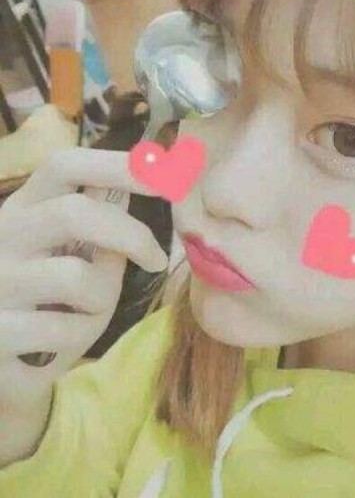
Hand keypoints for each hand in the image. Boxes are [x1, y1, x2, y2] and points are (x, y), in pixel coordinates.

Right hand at [0, 147, 167, 414]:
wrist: (4, 362)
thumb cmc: (50, 303)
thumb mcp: (75, 255)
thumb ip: (100, 221)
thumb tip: (149, 174)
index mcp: (24, 208)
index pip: (64, 165)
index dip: (118, 166)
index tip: (165, 175)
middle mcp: (0, 235)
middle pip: (73, 213)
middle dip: (131, 235)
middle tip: (157, 260)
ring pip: (76, 278)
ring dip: (103, 300)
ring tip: (88, 314)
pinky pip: (64, 329)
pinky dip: (80, 337)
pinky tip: (59, 345)